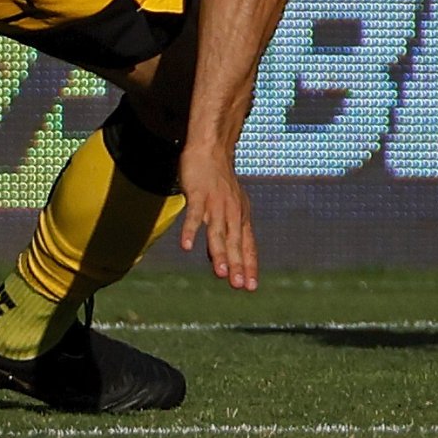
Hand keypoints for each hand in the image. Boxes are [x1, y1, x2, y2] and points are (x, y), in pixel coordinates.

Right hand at [177, 143, 256, 290]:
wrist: (210, 150)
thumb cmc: (217, 181)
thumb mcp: (227, 208)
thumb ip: (223, 234)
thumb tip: (218, 261)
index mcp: (241, 217)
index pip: (247, 246)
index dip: (249, 266)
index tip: (250, 287)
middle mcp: (232, 212)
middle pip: (235, 242)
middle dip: (237, 264)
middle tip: (238, 285)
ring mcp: (215, 203)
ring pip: (218, 231)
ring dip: (219, 252)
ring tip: (220, 273)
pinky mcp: (198, 194)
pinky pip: (194, 215)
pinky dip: (190, 231)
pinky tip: (186, 246)